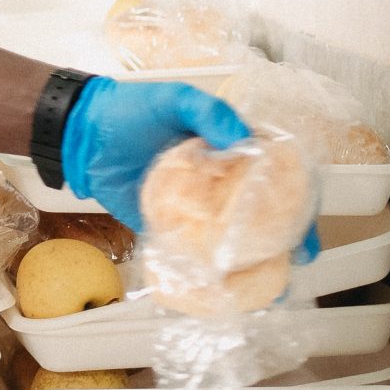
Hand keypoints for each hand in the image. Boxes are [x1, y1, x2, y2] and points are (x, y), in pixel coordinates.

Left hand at [61, 78, 320, 261]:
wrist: (81, 134)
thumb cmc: (130, 109)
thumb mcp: (175, 99)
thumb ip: (210, 112)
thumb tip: (242, 140)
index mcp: (229, 152)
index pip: (274, 177)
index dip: (297, 200)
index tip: (308, 223)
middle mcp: (218, 184)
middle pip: (260, 215)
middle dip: (284, 239)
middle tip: (296, 260)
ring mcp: (194, 210)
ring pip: (232, 240)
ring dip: (252, 262)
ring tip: (272, 284)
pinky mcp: (167, 229)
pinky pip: (193, 255)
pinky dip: (210, 272)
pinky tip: (227, 290)